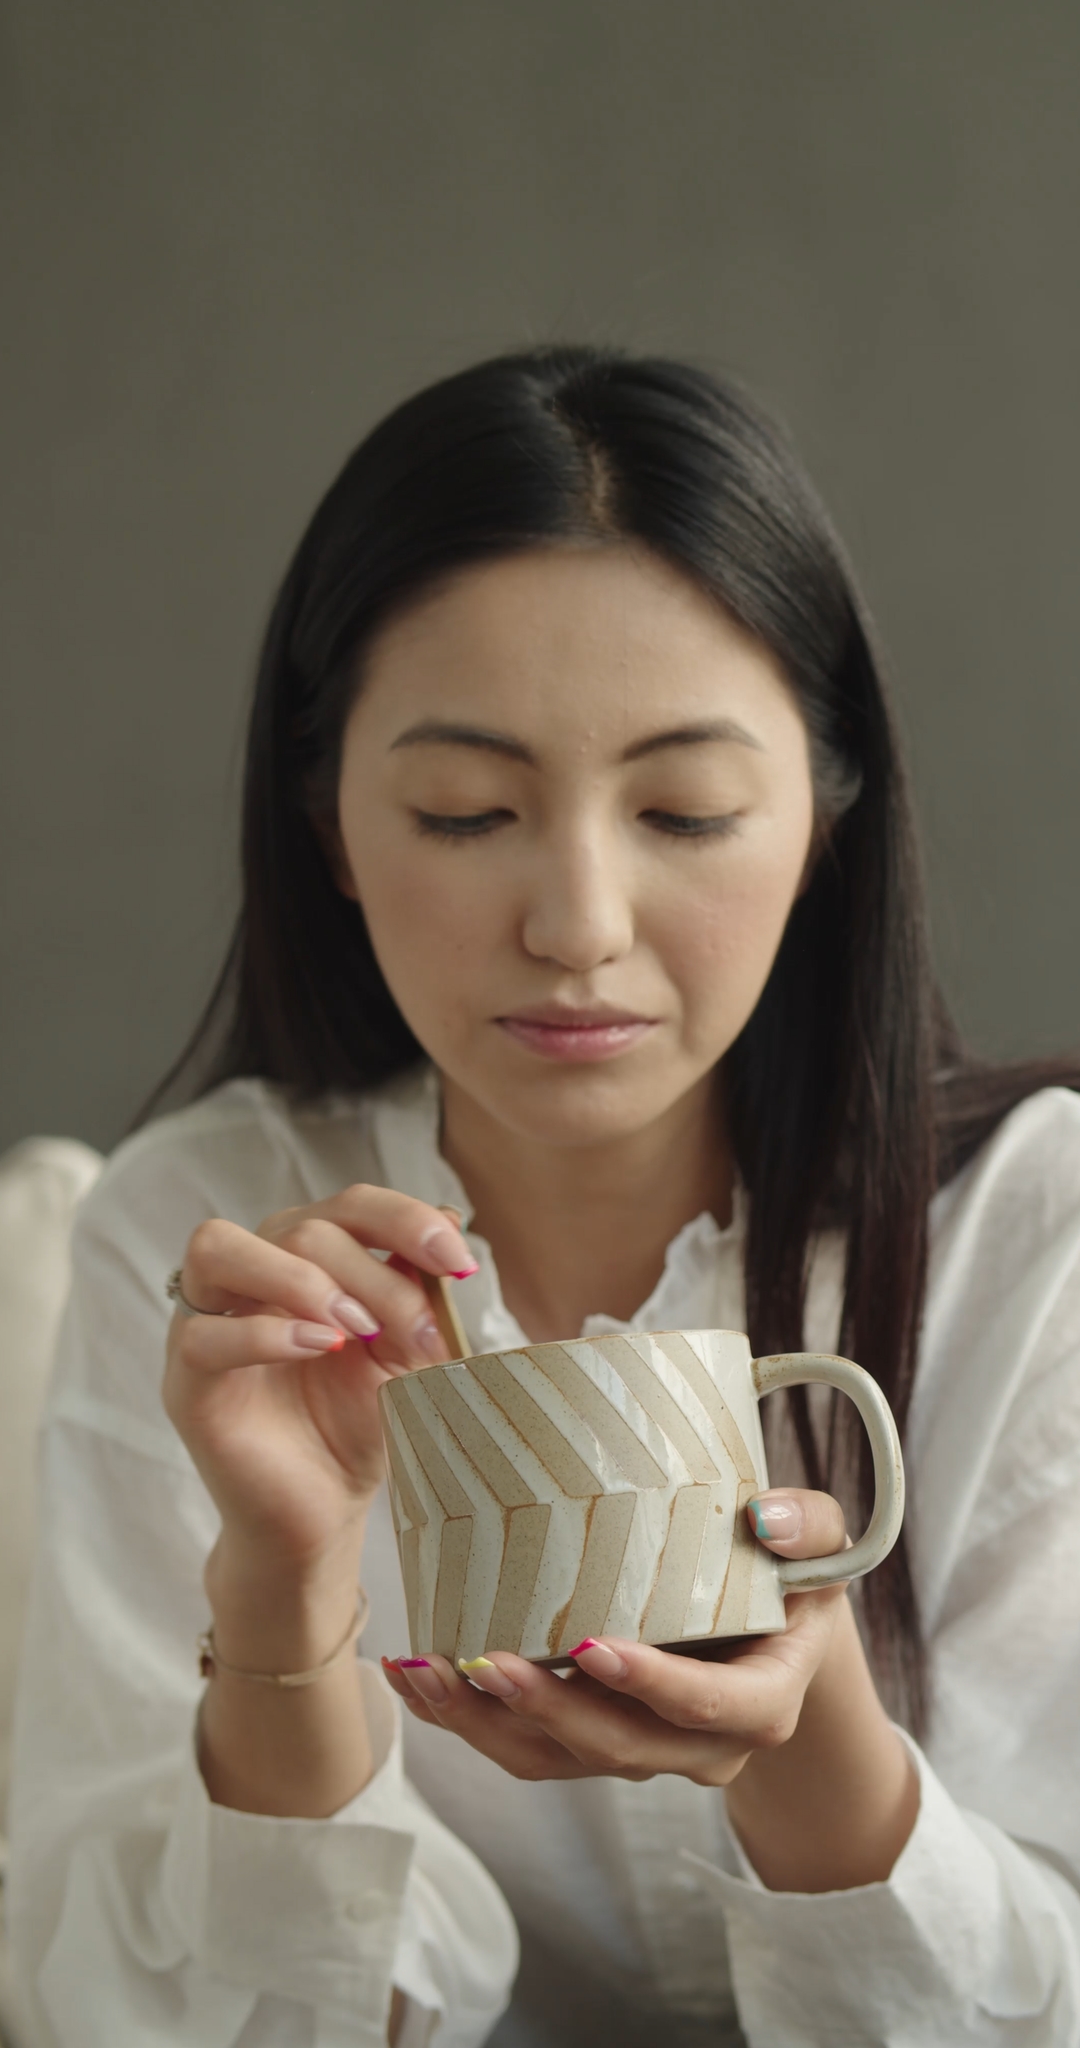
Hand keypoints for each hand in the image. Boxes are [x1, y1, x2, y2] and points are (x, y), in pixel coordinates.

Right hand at [162, 1186, 476, 1573]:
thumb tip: (451, 1217)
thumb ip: (414, 1285)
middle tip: (417, 1332)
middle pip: (298, 1226)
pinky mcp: (186, 1382)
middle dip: (371, 1274)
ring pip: (218, 1248)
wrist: (325, 1513)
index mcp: (303, 1258)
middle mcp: (250, 1277)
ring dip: (299, 1278)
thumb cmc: (357, 1425)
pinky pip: (203, 1335)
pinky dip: (265, 1334)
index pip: (347, 1205)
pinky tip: (320, 1350)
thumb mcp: (401, 1349)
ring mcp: (208, 1324)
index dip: (405, 1219)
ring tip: (354, 1329)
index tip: (460, 1265)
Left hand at [383, 1489, 848, 1788]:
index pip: (707, 1708)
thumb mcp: (819, 1541)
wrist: (775, 1625)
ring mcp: (641, 1751)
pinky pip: (525, 1747)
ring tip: (425, 1670)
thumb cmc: (790, 1569)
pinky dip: (465, 1717)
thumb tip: (763, 1516)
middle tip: (486, 1661)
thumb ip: (805, 1523)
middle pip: (617, 1748)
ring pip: (556, 1760)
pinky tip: (415, 1677)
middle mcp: (700, 1745)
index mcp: (761, 1702)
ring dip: (484, 1722)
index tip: (591, 1646)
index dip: (651, 1687)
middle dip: (546, 1710)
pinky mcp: (591, 1741)